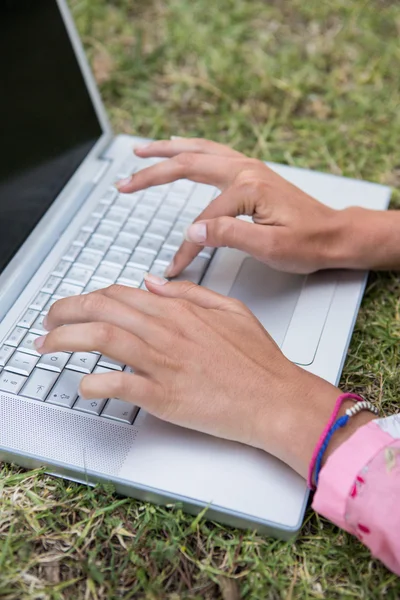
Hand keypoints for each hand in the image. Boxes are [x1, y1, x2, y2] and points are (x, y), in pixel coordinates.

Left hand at [35, 277, 357, 478]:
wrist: (276, 398)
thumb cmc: (257, 360)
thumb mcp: (230, 310)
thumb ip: (189, 293)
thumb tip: (153, 282)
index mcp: (180, 310)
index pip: (121, 294)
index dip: (89, 299)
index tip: (76, 308)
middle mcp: (167, 331)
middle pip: (103, 310)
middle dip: (65, 312)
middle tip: (48, 323)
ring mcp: (164, 363)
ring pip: (103, 338)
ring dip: (66, 340)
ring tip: (47, 347)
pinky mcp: (165, 396)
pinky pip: (119, 384)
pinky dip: (94, 383)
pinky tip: (82, 385)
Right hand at [117, 138, 356, 275]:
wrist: (334, 235)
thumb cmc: (308, 243)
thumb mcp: (270, 247)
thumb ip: (229, 236)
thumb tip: (193, 231)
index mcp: (247, 188)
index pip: (203, 221)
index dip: (186, 247)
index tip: (174, 269)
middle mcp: (245, 170)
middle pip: (188, 165)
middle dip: (152, 173)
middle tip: (124, 182)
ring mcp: (248, 167)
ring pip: (198, 150)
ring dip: (166, 150)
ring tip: (140, 150)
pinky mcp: (251, 173)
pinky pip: (212, 152)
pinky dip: (190, 149)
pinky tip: (179, 148)